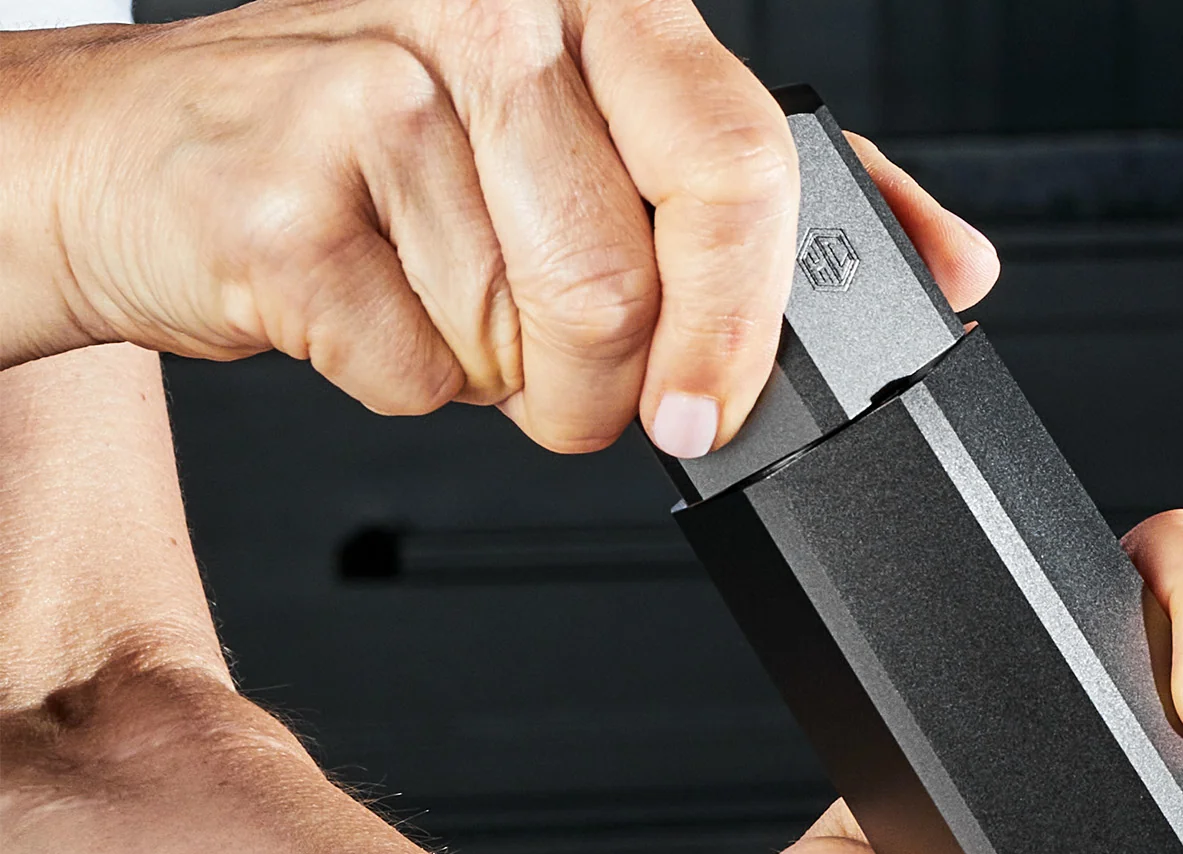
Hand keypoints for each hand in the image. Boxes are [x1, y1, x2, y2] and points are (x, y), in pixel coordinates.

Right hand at [0, 1, 995, 453]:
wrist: (158, 155)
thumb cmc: (393, 153)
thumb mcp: (607, 143)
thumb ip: (774, 201)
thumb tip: (951, 265)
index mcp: (606, 2)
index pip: (742, 164)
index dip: (742, 318)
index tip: (711, 409)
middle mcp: (500, 10)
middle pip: (629, 291)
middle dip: (605, 385)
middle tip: (558, 364)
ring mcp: (382, 83)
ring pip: (530, 346)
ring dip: (502, 385)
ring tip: (449, 307)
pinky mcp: (285, 189)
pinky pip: (417, 376)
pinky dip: (404, 383)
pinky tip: (364, 299)